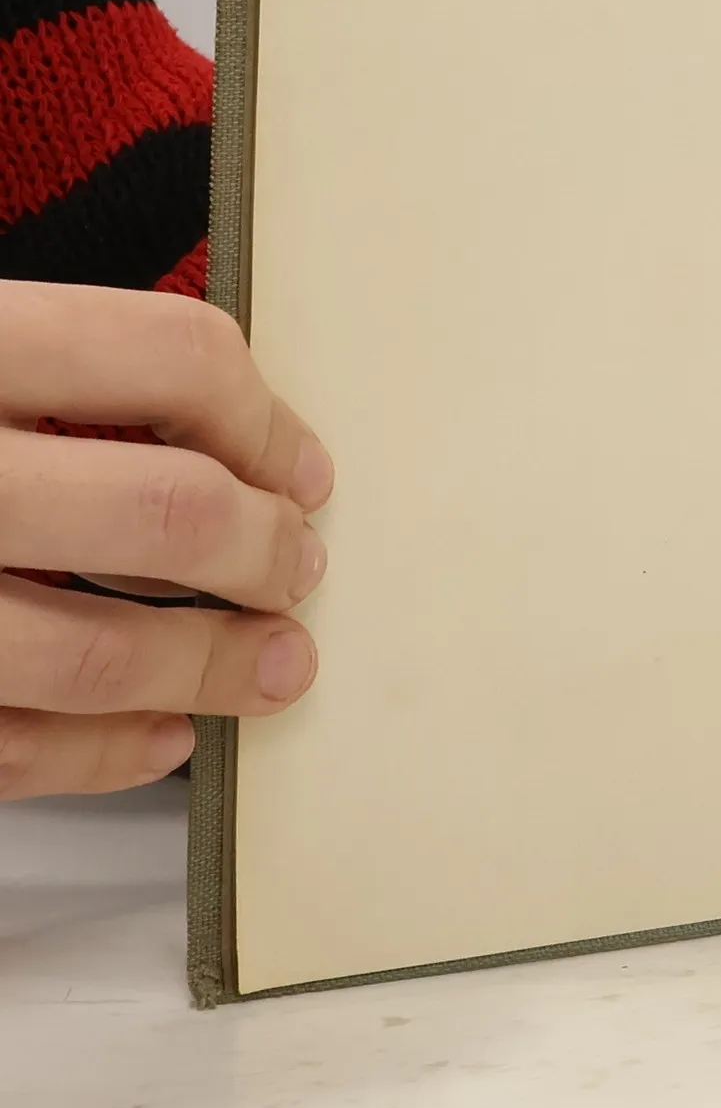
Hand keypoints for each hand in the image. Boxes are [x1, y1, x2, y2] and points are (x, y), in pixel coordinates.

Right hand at [0, 282, 330, 799]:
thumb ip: (63, 377)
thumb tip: (227, 429)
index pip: (169, 356)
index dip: (264, 419)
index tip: (305, 472)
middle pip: (165, 511)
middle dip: (263, 550)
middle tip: (298, 568)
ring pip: (93, 653)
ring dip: (211, 668)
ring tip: (276, 667)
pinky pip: (10, 749)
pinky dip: (103, 751)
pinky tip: (158, 732)